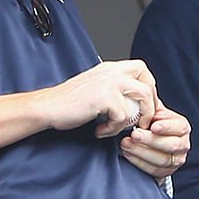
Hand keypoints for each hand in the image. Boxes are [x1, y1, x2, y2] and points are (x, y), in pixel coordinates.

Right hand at [36, 59, 158, 137]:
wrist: (48, 107)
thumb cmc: (68, 103)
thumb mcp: (95, 88)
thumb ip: (114, 90)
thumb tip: (134, 104)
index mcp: (110, 68)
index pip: (141, 69)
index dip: (149, 87)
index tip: (144, 106)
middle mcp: (111, 71)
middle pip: (147, 82)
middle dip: (151, 104)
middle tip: (142, 120)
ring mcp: (109, 83)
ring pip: (141, 99)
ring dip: (136, 118)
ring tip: (121, 128)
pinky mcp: (105, 97)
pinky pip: (123, 117)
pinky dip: (113, 129)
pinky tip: (99, 130)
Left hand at [120, 103, 190, 178]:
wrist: (151, 142)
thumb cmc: (151, 123)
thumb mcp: (153, 111)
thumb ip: (150, 104)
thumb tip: (142, 91)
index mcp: (182, 127)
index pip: (179, 127)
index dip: (167, 127)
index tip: (153, 125)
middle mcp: (183, 144)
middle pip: (171, 145)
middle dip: (150, 140)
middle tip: (134, 134)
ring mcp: (176, 160)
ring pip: (162, 160)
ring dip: (142, 152)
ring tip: (126, 144)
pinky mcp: (166, 172)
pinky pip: (154, 170)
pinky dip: (139, 163)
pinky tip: (128, 154)